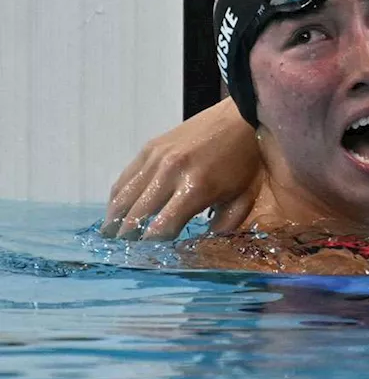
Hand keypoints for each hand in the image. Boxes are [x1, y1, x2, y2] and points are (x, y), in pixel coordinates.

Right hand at [101, 97, 262, 239]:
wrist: (241, 118)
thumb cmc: (246, 162)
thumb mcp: (243, 199)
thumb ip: (221, 228)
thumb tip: (199, 250)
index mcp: (195, 188)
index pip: (161, 228)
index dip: (151, 248)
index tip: (147, 261)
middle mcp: (170, 173)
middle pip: (135, 216)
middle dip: (127, 239)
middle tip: (122, 255)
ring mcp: (156, 158)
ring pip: (123, 197)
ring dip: (114, 220)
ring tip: (111, 238)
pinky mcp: (150, 147)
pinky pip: (125, 178)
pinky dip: (118, 198)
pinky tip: (118, 212)